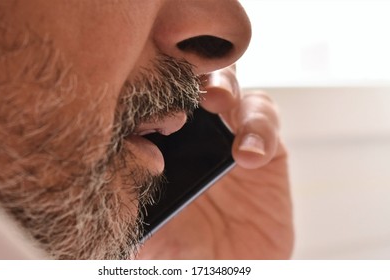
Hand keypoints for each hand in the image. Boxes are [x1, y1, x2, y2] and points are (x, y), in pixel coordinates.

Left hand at [136, 66, 293, 258]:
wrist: (226, 272)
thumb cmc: (179, 252)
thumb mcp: (139, 228)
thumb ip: (124, 194)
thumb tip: (123, 149)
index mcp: (158, 144)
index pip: (149, 99)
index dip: (146, 90)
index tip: (142, 104)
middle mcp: (192, 132)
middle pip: (189, 78)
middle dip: (187, 73)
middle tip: (183, 86)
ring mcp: (228, 136)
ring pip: (230, 85)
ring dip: (224, 85)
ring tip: (216, 101)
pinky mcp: (266, 149)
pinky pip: (266, 120)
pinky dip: (260, 128)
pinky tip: (248, 155)